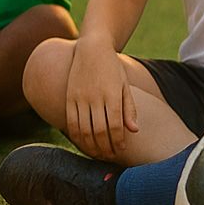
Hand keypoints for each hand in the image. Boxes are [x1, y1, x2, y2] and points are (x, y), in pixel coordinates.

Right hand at [65, 37, 137, 160]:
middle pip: (99, 130)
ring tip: (97, 153)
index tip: (121, 150)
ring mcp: (80, 97)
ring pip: (83, 129)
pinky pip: (70, 121)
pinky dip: (75, 136)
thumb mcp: (124, 85)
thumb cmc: (112, 68)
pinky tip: (82, 142)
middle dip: (105, 147)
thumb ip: (129, 108)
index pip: (115, 126)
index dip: (118, 141)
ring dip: (90, 145)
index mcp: (112, 95)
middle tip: (110, 156)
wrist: (92, 48)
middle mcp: (95, 97)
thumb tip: (134, 131)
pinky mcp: (69, 97)